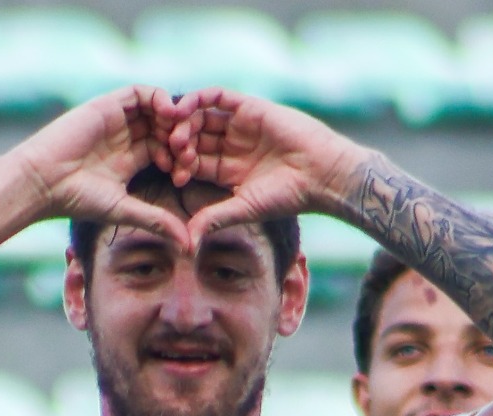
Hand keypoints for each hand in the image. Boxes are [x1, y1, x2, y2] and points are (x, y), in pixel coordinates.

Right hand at [9, 87, 197, 244]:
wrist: (44, 181)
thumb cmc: (77, 200)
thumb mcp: (125, 210)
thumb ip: (157, 222)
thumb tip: (188, 247)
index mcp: (129, 161)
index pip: (165, 150)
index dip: (180, 159)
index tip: (184, 175)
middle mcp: (124, 138)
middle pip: (163, 128)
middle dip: (180, 138)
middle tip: (186, 153)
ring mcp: (116, 120)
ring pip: (155, 109)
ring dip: (173, 117)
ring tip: (181, 132)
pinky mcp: (107, 105)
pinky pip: (140, 93)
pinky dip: (159, 98)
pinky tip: (169, 113)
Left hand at [163, 88, 369, 241]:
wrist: (321, 173)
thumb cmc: (288, 196)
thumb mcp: (245, 208)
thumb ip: (215, 218)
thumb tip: (187, 241)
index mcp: (228, 170)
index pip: (195, 163)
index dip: (182, 166)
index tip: (175, 175)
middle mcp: (232, 145)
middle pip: (195, 138)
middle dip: (180, 143)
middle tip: (172, 150)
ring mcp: (240, 125)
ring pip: (202, 116)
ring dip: (185, 122)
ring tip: (176, 132)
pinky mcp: (250, 107)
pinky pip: (219, 96)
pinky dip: (200, 98)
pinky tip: (186, 107)